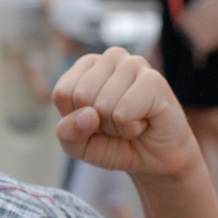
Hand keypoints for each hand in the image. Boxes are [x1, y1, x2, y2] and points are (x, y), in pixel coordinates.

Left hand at [53, 46, 200, 179]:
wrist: (156, 159)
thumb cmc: (116, 144)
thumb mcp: (79, 145)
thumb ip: (67, 132)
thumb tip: (88, 115)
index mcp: (88, 64)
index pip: (62, 92)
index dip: (76, 119)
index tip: (96, 122)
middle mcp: (112, 57)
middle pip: (81, 96)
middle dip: (96, 123)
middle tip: (117, 123)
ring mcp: (135, 64)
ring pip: (102, 105)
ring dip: (115, 127)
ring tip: (132, 122)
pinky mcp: (155, 80)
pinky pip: (123, 113)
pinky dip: (130, 128)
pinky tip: (144, 122)